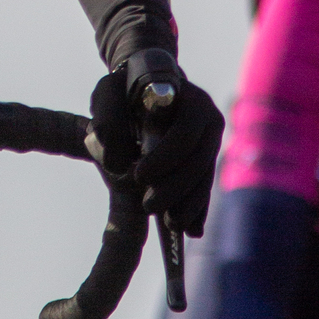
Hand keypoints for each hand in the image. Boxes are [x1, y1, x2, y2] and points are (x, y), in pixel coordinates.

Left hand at [90, 52, 224, 236]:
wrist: (144, 88)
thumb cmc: (126, 88)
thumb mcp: (109, 93)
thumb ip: (107, 119)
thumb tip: (116, 164)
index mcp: (190, 99)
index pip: (184, 134)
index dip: (165, 158)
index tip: (138, 175)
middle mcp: (209, 120)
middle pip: (198, 161)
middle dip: (175, 188)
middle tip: (148, 206)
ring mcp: (211, 142)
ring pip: (204, 178)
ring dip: (188, 205)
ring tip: (171, 225)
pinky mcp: (206, 161)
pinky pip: (204, 188)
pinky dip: (197, 209)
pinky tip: (190, 230)